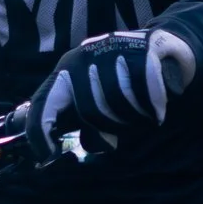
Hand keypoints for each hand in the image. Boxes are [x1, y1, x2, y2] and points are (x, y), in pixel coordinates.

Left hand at [28, 29, 194, 162]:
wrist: (163, 46)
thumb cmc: (125, 81)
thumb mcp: (99, 99)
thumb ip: (88, 121)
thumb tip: (90, 145)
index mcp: (66, 71)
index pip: (43, 103)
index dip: (40, 133)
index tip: (47, 157)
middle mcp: (84, 57)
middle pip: (90, 110)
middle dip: (111, 128)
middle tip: (127, 130)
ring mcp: (112, 49)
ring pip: (119, 101)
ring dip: (136, 119)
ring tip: (145, 117)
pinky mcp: (142, 48)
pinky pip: (146, 90)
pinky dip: (154, 107)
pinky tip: (157, 110)